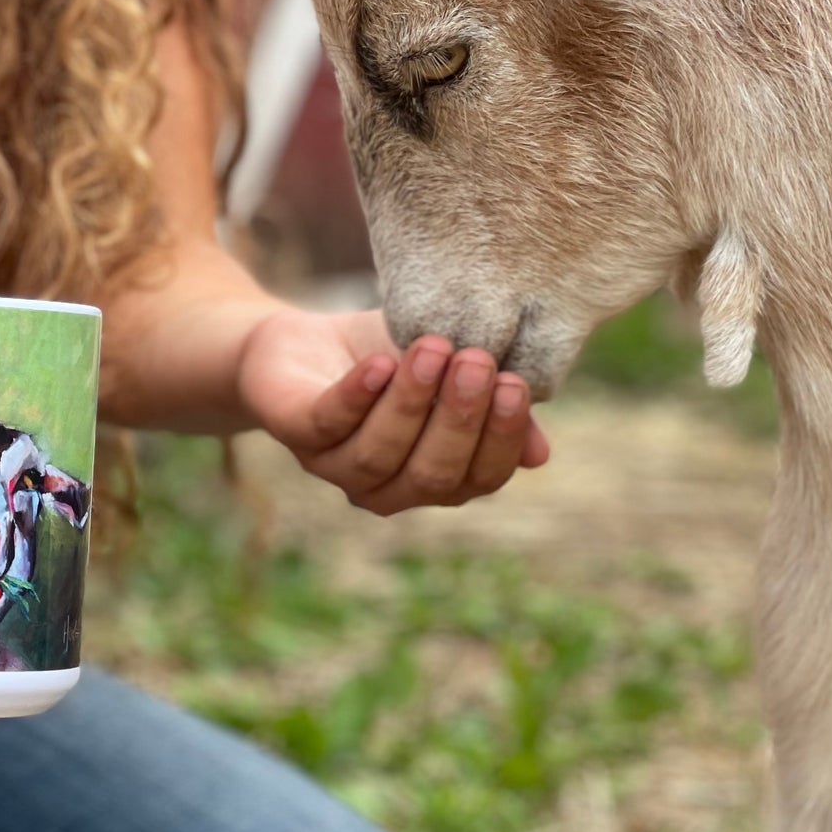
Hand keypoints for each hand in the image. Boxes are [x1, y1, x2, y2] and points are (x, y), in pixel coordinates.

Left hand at [238, 308, 549, 514]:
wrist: (299, 344)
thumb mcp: (446, 373)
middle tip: (478, 361)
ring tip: (434, 348)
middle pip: (432, 474)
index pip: (478, 478)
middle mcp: (386, 487)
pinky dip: (356, 395)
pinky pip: (327, 422)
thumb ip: (488, 402)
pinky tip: (382, 363)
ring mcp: (335, 465)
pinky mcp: (293, 430)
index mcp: (433, 478)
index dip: (499, 439)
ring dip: (411, 401)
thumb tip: (538, 454)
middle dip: (459, 419)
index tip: (514, 386)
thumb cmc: (384, 358)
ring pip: (379, 453)